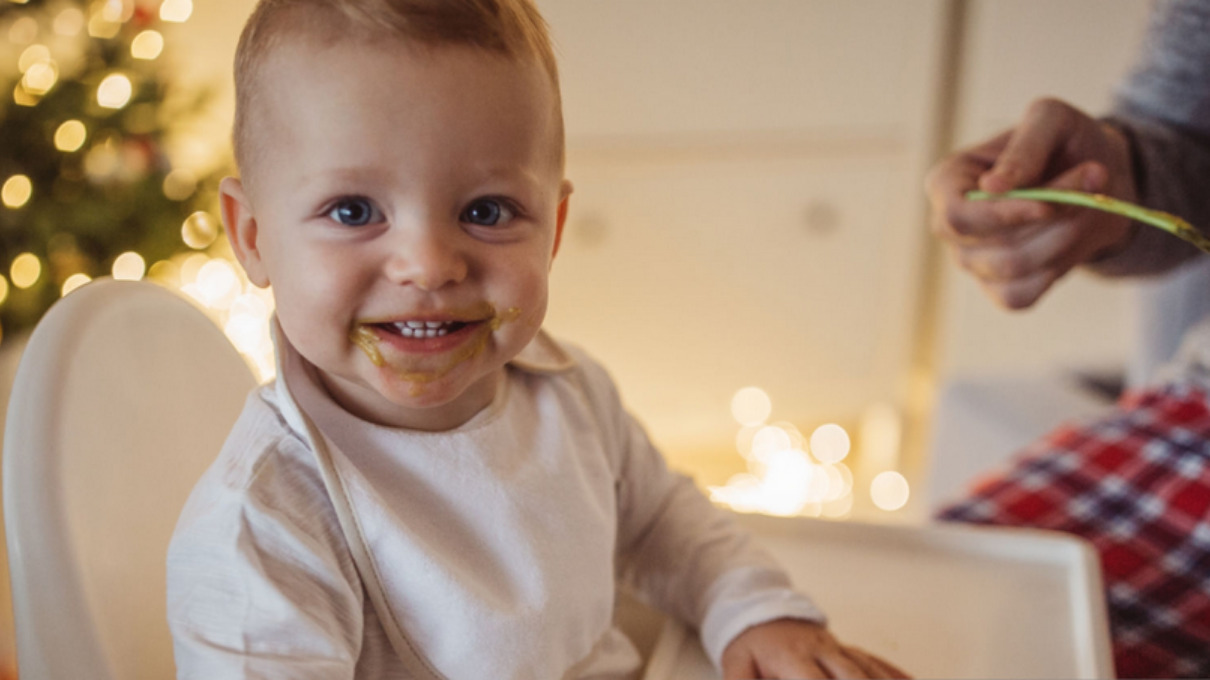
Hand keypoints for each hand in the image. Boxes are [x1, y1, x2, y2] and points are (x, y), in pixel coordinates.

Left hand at [720, 618, 909, 678]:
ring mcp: (838, 648)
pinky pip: (875, 661)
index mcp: (792, 657)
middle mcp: (821, 651)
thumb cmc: (749, 644)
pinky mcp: (847, 649)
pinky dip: (894, 674)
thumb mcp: (736, 666)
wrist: (759, 608)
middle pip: (852, 676)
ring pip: (868, 670)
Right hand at [924, 97, 1136, 308]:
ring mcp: (971, 260)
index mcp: (947, 181)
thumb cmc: (1066, 141)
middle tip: (1093, 179)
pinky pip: (1021, 296)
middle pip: (991, 246)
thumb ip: (1025, 147)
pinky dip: (1056, 269)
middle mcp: (950, 226)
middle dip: (1049, 222)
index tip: (1049, 206)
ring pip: (1014, 269)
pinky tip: (1070, 239)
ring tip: (1090, 202)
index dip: (1002, 215)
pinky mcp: (998, 288)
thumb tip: (991, 186)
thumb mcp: (1052, 121)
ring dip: (1064, 238)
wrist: (1097, 174)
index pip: (959, 215)